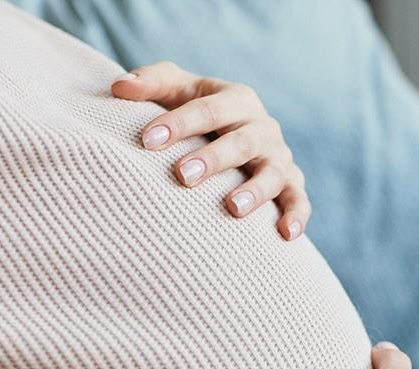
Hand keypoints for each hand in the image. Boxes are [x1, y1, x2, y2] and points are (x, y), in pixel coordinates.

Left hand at [111, 62, 309, 240]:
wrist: (233, 134)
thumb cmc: (196, 113)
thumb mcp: (176, 90)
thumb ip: (150, 83)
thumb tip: (119, 86)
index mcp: (236, 99)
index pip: (208, 109)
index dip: (179, 123)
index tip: (147, 141)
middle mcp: (263, 127)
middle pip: (242, 141)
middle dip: (214, 158)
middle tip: (183, 176)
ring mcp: (279, 158)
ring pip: (273, 173)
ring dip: (255, 190)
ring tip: (232, 208)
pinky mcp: (291, 185)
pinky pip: (299, 200)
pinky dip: (296, 215)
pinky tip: (286, 235)